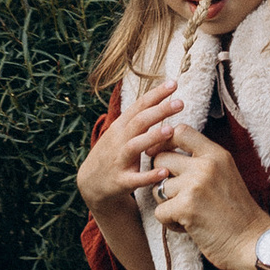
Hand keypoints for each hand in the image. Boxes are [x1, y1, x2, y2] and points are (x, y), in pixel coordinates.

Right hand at [77, 76, 185, 210]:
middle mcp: (118, 141)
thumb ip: (137, 120)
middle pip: (139, 122)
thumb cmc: (111, 155)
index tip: (173, 83)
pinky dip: (149, 176)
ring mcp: (118, 161)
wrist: (90, 185)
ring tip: (171, 130)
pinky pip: (136, 179)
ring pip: (135, 146)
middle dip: (159, 111)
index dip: (155, 94)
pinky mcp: (120, 182)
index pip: (138, 106)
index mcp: (120, 127)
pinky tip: (164, 171)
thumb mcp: (119, 134)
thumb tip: (161, 100)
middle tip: (180, 102)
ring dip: (152, 137)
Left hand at [149, 137, 269, 269]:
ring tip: (189, 214)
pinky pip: (159, 211)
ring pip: (158, 188)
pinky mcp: (185, 207)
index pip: (180, 131)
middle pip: (161, 159)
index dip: (164, 141)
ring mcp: (195, 185)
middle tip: (177, 195)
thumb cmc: (237, 213)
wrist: (252, 242)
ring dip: (167, 204)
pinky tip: (188, 226)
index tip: (161, 154)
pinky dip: (170, 223)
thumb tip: (166, 152)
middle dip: (161, 178)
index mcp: (216, 154)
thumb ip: (202, 161)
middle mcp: (206, 165)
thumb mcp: (225, 174)